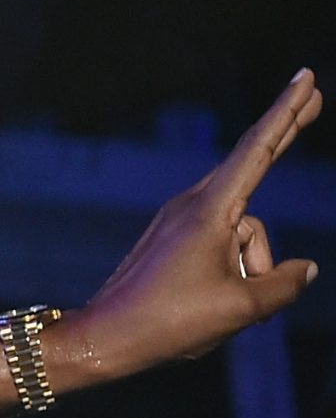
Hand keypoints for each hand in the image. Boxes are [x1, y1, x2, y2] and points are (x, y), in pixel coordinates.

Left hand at [68, 69, 320, 379]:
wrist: (103, 337)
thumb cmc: (167, 322)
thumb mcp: (240, 309)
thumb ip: (282, 284)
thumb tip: (305, 269)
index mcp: (209, 211)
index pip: (257, 150)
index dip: (287, 113)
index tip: (305, 79)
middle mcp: (193, 205)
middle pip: (253, 167)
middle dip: (285, 133)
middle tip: (315, 94)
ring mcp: (181, 221)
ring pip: (245, 234)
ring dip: (250, 270)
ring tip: (215, 308)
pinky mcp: (174, 239)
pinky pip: (224, 246)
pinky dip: (233, 273)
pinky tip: (210, 306)